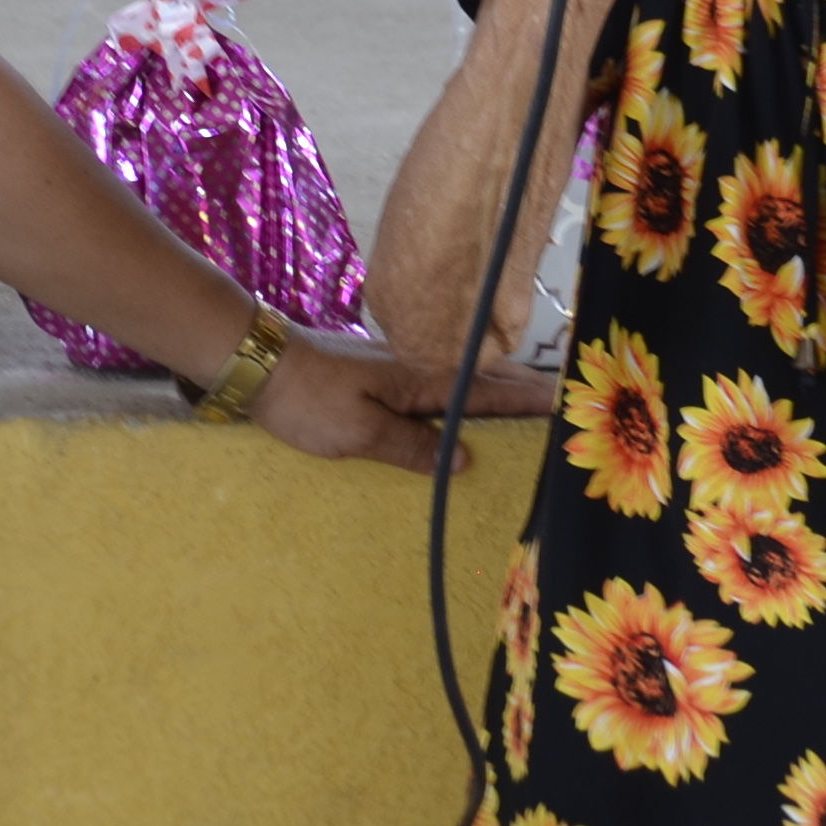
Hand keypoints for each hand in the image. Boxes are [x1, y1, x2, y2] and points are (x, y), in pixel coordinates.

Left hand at [248, 323, 555, 472]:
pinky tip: (465, 403)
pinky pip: (436, 384)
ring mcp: (399, 369)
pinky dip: (463, 390)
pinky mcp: (381, 377)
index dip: (528, 398)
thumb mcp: (360, 432)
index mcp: (420, 380)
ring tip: (530, 399)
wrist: (257, 364)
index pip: (487, 391)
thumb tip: (466, 461)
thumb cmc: (308, 400)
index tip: (568, 401)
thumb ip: (413, 446)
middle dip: (523, 388)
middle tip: (564, 400)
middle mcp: (417, 368)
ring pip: (461, 378)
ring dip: (496, 387)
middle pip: (482, 377)